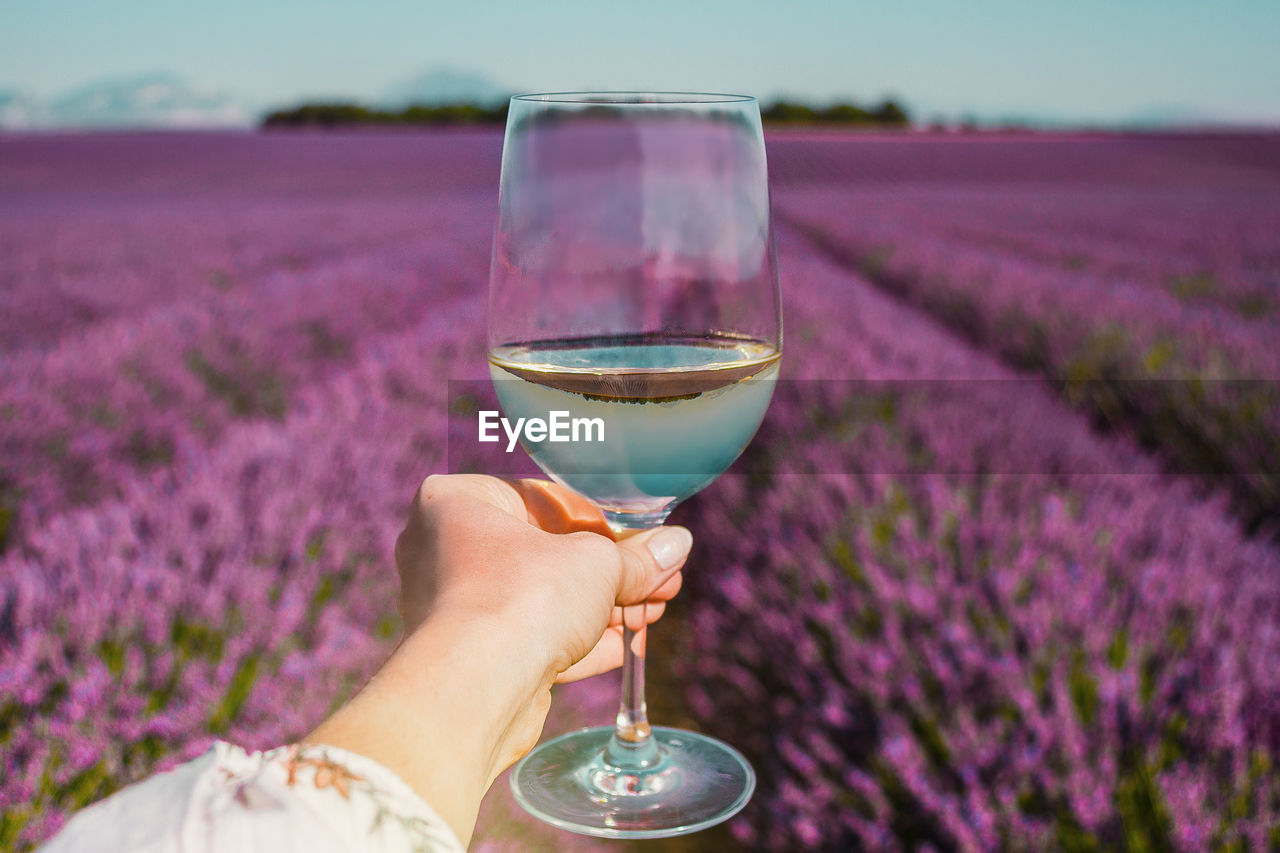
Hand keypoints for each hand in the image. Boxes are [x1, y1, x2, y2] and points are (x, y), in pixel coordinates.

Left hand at [395, 474, 690, 682]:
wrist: (475, 692)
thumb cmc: (523, 601)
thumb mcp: (598, 564)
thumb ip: (638, 556)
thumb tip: (676, 545)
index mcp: (459, 502)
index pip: (547, 499)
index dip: (606, 520)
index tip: (646, 538)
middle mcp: (443, 550)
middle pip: (546, 552)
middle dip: (610, 569)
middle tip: (660, 576)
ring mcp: (453, 607)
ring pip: (542, 599)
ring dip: (601, 606)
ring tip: (653, 609)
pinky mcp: (470, 657)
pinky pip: (531, 638)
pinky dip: (578, 640)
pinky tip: (625, 643)